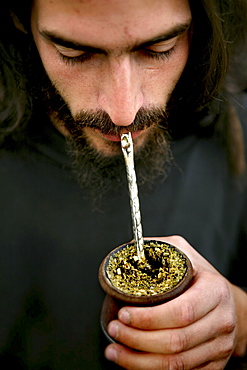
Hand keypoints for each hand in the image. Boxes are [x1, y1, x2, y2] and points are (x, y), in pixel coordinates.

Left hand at [105, 236, 246, 368]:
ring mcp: (219, 346)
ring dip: (139, 361)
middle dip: (137, 339)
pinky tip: (132, 361)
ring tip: (114, 350)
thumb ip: (156, 249)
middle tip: (114, 330)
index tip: (123, 314)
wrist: (228, 303)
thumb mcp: (182, 253)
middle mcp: (221, 320)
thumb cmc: (201, 277)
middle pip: (176, 341)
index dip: (149, 318)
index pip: (181, 311)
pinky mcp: (214, 364)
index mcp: (214, 291)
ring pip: (177, 364)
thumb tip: (126, 252)